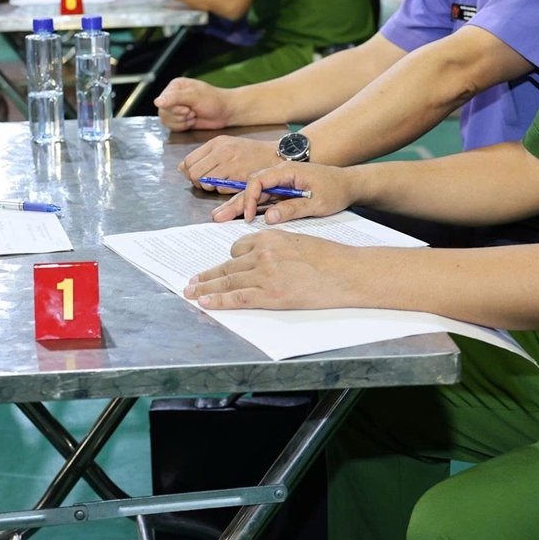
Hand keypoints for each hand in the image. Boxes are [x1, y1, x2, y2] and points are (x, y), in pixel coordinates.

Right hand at [155, 77, 233, 130]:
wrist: (225, 112)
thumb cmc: (213, 100)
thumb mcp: (194, 96)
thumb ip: (175, 98)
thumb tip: (157, 101)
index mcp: (175, 87)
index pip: (162, 101)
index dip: (173, 109)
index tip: (187, 109)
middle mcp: (173, 97)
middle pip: (163, 112)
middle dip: (178, 116)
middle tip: (192, 112)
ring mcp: (176, 109)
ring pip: (166, 121)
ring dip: (181, 122)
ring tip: (193, 116)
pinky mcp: (180, 119)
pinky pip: (172, 127)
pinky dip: (182, 127)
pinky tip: (193, 121)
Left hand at [179, 135, 280, 186]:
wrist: (275, 155)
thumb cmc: (250, 153)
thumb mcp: (225, 146)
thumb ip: (203, 156)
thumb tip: (181, 167)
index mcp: (217, 143)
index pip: (189, 161)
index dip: (190, 173)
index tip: (198, 176)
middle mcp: (222, 151)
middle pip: (194, 174)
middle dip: (198, 182)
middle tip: (207, 184)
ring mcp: (231, 164)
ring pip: (206, 183)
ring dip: (211, 187)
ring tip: (222, 182)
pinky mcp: (240, 176)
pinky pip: (221, 189)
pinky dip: (224, 190)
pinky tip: (233, 185)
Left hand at [182, 229, 356, 309]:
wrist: (348, 272)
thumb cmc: (330, 258)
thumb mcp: (298, 241)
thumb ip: (275, 248)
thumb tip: (261, 261)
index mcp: (270, 236)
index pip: (238, 248)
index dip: (228, 261)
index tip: (217, 268)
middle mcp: (263, 253)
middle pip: (228, 265)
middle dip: (207, 275)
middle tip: (190, 282)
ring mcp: (265, 274)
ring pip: (228, 280)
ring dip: (206, 288)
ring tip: (191, 293)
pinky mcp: (271, 295)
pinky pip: (237, 297)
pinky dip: (218, 300)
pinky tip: (205, 302)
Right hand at [211, 163, 356, 224]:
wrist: (350, 184)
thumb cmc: (336, 189)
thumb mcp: (318, 202)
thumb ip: (293, 208)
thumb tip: (270, 218)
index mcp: (287, 171)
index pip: (258, 181)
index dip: (250, 199)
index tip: (249, 217)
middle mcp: (280, 174)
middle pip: (251, 187)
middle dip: (235, 202)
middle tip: (217, 216)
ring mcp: (280, 182)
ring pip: (255, 194)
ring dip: (239, 205)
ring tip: (220, 216)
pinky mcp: (283, 191)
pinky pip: (263, 199)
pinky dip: (251, 207)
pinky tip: (238, 215)